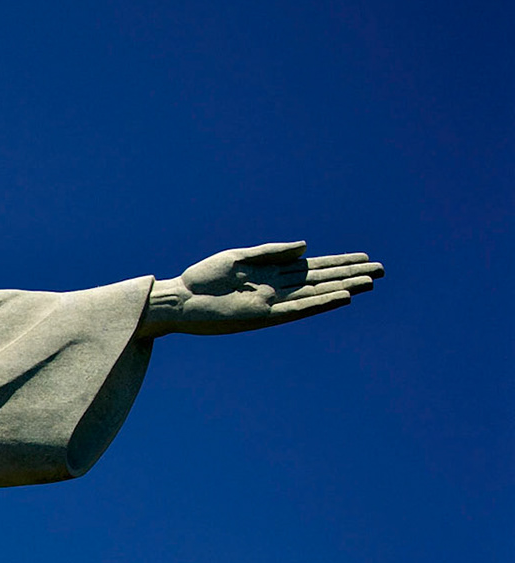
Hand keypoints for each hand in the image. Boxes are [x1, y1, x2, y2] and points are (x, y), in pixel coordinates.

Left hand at [138, 242, 383, 338]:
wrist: (180, 300)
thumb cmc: (203, 278)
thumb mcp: (238, 257)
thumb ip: (272, 251)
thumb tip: (306, 247)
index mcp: (271, 272)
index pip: (314, 266)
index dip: (339, 262)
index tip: (365, 257)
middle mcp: (277, 288)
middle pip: (322, 279)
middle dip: (350, 274)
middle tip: (381, 270)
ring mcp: (273, 302)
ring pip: (316, 294)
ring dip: (342, 288)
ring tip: (370, 283)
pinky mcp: (263, 315)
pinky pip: (298, 309)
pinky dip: (320, 303)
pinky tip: (341, 297)